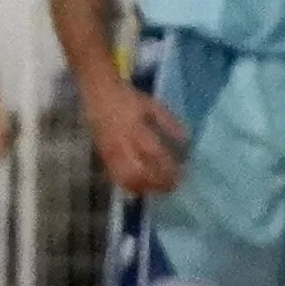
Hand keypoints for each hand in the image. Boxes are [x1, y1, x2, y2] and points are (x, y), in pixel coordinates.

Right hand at [91, 72, 190, 197]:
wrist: (99, 95)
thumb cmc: (129, 99)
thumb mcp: (153, 106)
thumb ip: (169, 123)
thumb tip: (185, 140)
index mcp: (135, 130)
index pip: (154, 155)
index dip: (168, 168)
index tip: (182, 174)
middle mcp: (121, 145)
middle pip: (138, 173)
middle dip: (157, 183)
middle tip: (173, 186)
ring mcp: (110, 154)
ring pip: (125, 179)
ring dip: (144, 188)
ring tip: (160, 189)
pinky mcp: (103, 158)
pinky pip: (115, 178)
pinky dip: (130, 186)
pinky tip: (142, 189)